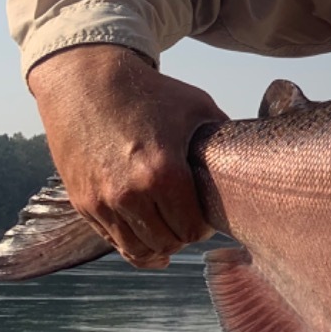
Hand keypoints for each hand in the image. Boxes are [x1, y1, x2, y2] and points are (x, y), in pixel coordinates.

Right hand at [27, 44, 225, 268]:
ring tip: (172, 234)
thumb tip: (247, 152)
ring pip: (138, 249)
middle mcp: (129, 194)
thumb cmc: (147, 93)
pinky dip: (132, 243)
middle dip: (184, 237)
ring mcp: (101, 201)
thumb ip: (223, 134)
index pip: (192, 230)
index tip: (209, 218)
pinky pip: (112, 240)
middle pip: (167, 243)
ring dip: (159, 246)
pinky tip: (147, 239)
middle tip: (193, 224)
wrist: (86, 82)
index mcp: (163, 173)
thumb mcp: (197, 107)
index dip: (205, 228)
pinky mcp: (83, 201)